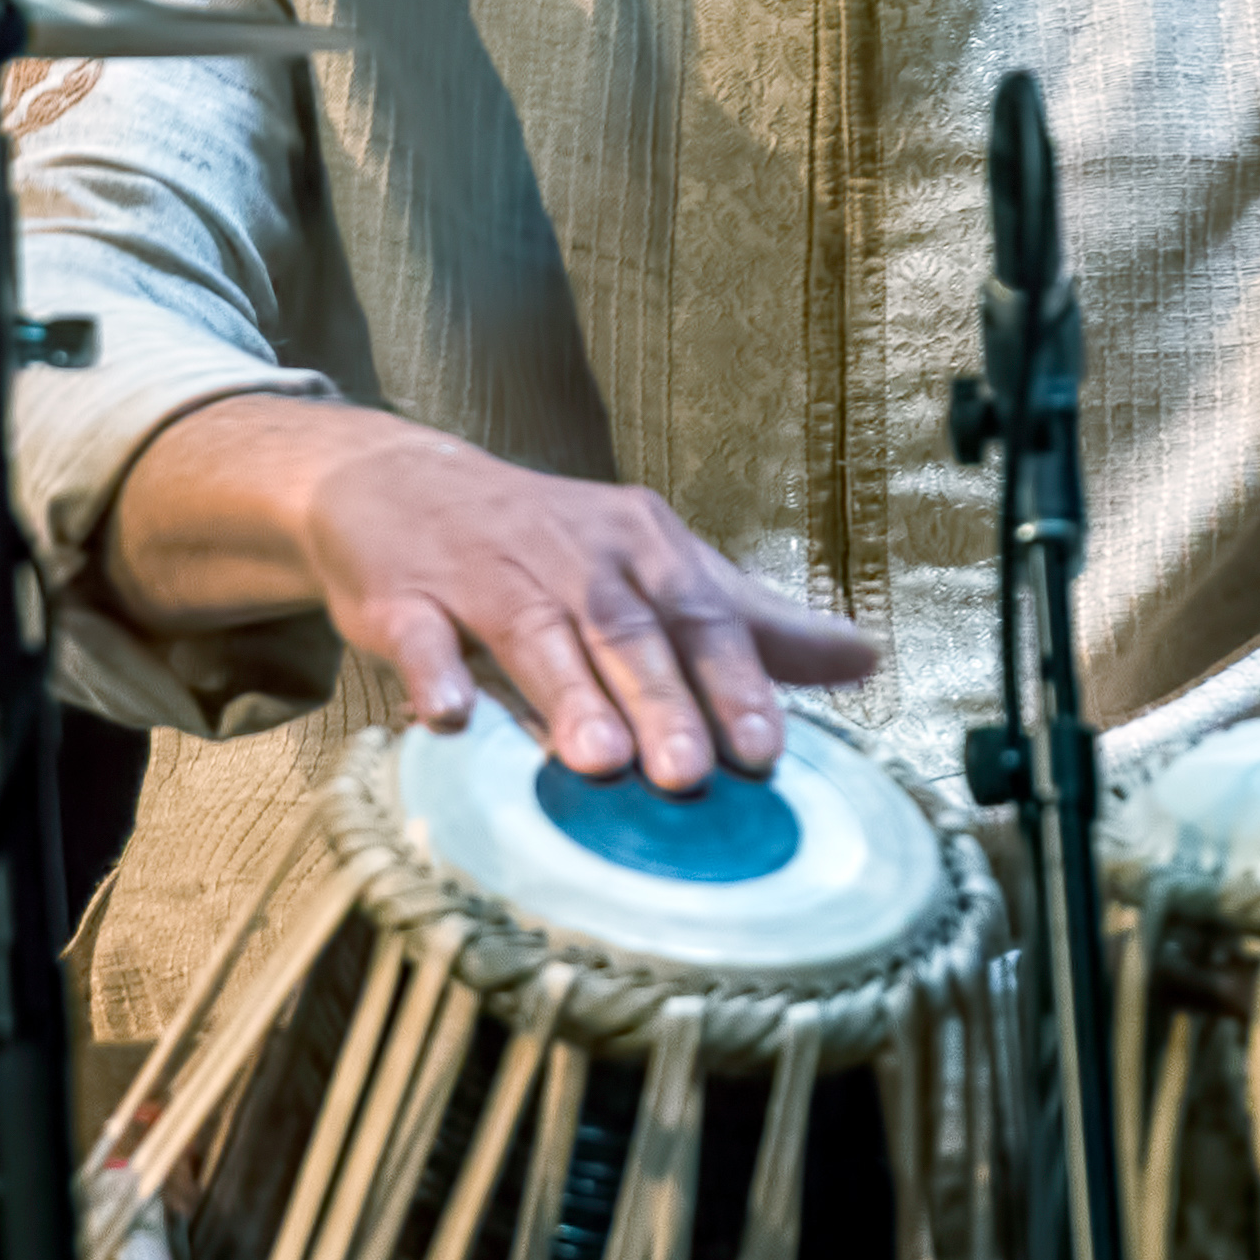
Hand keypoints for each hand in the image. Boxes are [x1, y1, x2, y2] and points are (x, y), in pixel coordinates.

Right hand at [106, 396, 878, 789]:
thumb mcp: (652, 563)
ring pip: (535, 634)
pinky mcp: (404, 596)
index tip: (767, 752)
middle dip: (660, 703)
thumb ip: (750, 620)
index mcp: (640, 546)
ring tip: (597, 760)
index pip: (700, 614)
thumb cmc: (544, 543)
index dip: (735, 682)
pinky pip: (423, 635)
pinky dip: (437, 673)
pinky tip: (449, 716)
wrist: (396, 482)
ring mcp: (485, 572)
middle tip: (688, 777)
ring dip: (564, 695)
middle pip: (625, 630)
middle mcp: (571, 554)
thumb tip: (864, 657)